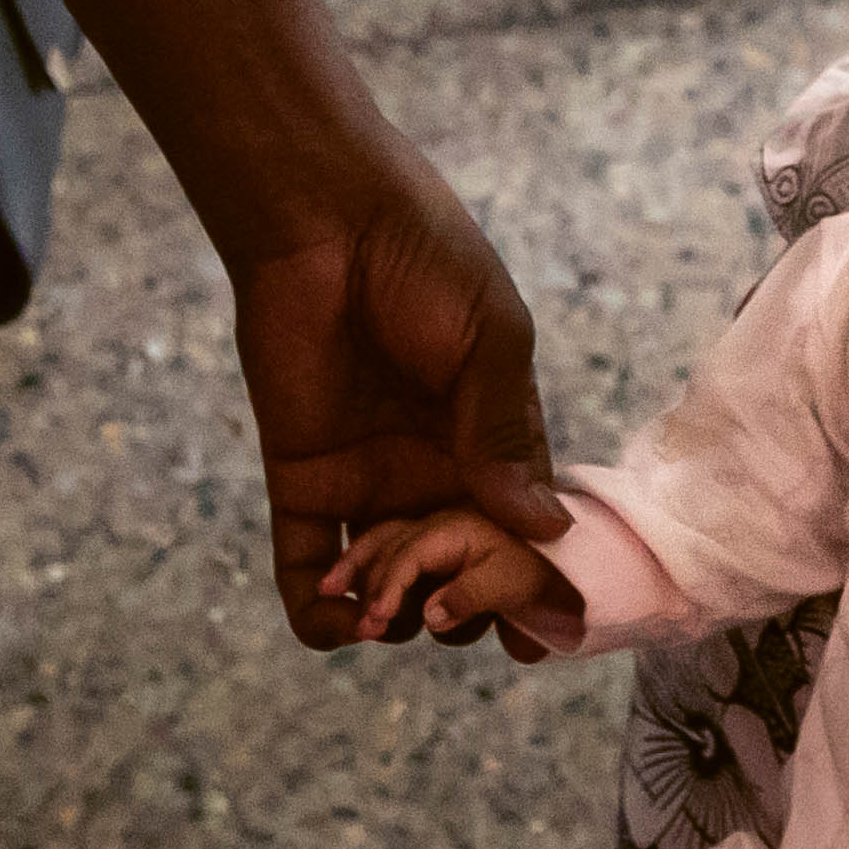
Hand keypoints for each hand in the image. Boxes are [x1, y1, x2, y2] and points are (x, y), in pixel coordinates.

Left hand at [231, 160, 566, 645]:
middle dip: (461, 612)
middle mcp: (435, 471)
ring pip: (388, 585)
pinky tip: (343, 626)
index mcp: (493, 439)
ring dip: (394, 620)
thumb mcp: (489, 337)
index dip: (530, 582)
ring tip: (395, 618)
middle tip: (455, 616)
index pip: (520, 531)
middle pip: (456, 574)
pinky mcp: (304, 482)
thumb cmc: (426, 259)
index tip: (541, 629)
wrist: (327, 219)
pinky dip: (319, 615)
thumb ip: (503, 432)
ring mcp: (369, 481)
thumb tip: (544, 528)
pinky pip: (308, 569)